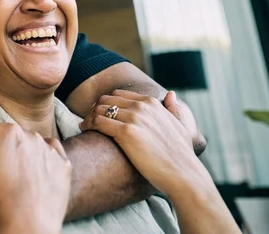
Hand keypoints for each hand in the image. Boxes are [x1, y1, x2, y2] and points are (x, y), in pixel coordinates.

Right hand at [0, 123, 70, 233]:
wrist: (28, 225)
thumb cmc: (0, 198)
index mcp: (10, 132)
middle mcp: (32, 135)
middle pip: (11, 138)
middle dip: (4, 151)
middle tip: (0, 175)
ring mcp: (50, 150)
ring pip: (31, 146)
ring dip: (23, 157)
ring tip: (17, 180)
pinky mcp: (63, 165)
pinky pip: (51, 155)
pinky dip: (43, 162)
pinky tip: (35, 178)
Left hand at [80, 90, 206, 197]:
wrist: (183, 174)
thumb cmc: (180, 155)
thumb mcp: (181, 126)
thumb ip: (174, 109)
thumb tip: (170, 94)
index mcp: (152, 102)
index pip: (119, 94)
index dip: (106, 102)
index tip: (99, 112)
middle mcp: (142, 106)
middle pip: (106, 99)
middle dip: (95, 108)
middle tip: (88, 119)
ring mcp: (134, 118)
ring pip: (100, 109)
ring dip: (89, 116)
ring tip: (85, 125)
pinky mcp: (126, 132)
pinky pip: (98, 121)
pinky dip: (88, 124)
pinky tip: (85, 130)